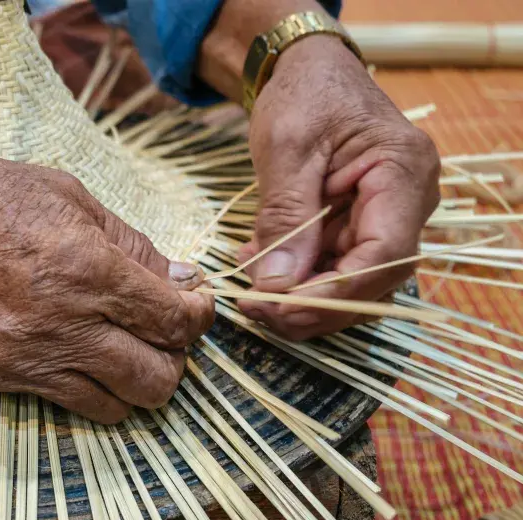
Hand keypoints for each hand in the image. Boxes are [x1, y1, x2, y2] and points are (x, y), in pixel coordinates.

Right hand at [0, 141, 214, 422]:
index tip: (194, 307)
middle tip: (160, 335)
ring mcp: (19, 361)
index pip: (176, 324)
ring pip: (110, 407)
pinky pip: (51, 397)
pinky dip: (66, 376)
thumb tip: (181, 283)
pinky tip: (51, 340)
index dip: (199, 318)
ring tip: (112, 346)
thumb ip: (133, 248)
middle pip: (155, 383)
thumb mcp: (71, 197)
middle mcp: (58, 327)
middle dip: (172, 360)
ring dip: (124, 379)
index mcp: (87, 271)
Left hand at [237, 35, 440, 339]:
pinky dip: (294, 275)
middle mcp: (408, 202)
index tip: (281, 308)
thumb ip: (284, 217)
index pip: (384, 254)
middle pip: (372, 278)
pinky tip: (256, 264)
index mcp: (404, 172)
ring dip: (298, 294)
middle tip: (255, 308)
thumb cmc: (303, 94)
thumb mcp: (286, 150)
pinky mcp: (359, 226)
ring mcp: (385, 217)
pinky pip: (333, 266)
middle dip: (312, 304)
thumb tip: (276, 286)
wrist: (307, 72)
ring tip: (248, 282)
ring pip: (351, 282)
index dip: (335, 293)